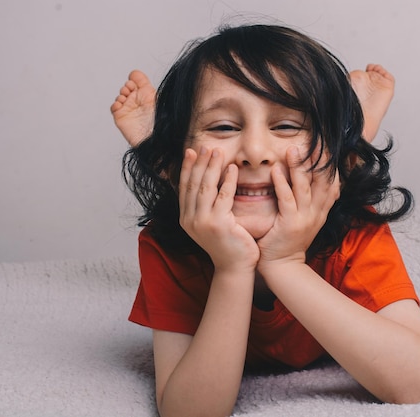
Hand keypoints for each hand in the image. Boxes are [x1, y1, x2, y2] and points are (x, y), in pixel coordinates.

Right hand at [179, 147, 259, 271]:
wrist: (235, 268)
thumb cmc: (227, 244)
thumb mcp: (210, 223)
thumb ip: (205, 205)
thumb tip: (204, 180)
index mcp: (185, 218)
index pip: (184, 187)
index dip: (187, 168)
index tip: (191, 151)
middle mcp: (190, 220)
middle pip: (193, 184)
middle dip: (199, 163)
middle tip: (206, 147)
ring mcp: (202, 222)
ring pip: (206, 188)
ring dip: (212, 168)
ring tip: (218, 152)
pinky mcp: (218, 224)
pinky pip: (223, 197)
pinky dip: (227, 181)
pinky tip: (232, 169)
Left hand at [257, 146, 339, 271]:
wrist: (283, 267)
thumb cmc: (288, 241)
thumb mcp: (305, 219)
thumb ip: (309, 201)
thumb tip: (308, 180)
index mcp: (321, 210)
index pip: (332, 182)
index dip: (331, 164)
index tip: (326, 145)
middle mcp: (317, 213)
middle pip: (323, 181)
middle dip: (319, 160)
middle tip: (315, 140)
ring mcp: (305, 219)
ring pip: (305, 188)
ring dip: (299, 167)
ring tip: (293, 149)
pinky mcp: (290, 224)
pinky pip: (287, 200)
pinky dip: (282, 183)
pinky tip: (275, 170)